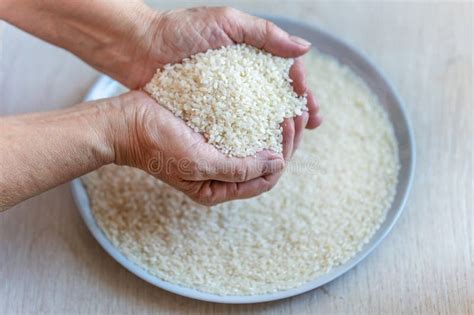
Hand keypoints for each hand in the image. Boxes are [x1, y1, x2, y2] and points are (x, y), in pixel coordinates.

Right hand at [111, 91, 284, 205]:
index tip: (286, 124)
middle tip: (296, 110)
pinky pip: (244, 126)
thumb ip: (238, 169)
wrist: (126, 122)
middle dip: (285, 138)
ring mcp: (218, 151)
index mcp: (219, 188)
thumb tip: (277, 164)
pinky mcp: (213, 131)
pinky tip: (269, 99)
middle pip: (266, 161)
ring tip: (289, 101)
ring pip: (258, 142)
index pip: (264, 179)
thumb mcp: (199, 163)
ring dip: (275, 124)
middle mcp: (222, 173)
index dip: (282, 155)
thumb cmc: (157, 146)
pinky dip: (259, 115)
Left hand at [128, 6, 321, 158]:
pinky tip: (262, 146)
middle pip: (277, 97)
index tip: (313, 107)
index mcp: (251, 56)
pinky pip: (234, 126)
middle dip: (297, 112)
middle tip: (309, 126)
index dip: (302, 91)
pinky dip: (251, 136)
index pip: (285, 75)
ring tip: (292, 139)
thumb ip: (265, 34)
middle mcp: (242, 78)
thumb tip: (305, 49)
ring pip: (259, 115)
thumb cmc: (181, 30)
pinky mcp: (210, 111)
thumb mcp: (226, 23)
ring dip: (278, 127)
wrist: (140, 48)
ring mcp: (226, 97)